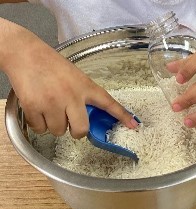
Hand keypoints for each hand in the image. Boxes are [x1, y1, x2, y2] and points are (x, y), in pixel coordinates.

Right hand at [3, 29, 138, 138]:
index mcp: (85, 86)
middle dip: (76, 131)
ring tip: (48, 108)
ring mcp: (53, 103)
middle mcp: (72, 96)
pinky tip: (37, 109)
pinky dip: (38, 124)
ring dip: (54, 125)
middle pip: (81, 130)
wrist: (24, 53)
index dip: (122, 116)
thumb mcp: (75, 76)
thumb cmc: (50, 64)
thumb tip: (88, 116)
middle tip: (69, 122)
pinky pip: (40, 130)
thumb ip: (84, 94)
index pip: (108, 103)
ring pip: (59, 132)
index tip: (134, 126)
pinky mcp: (34, 107)